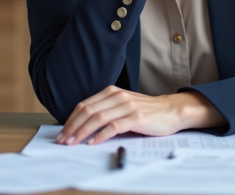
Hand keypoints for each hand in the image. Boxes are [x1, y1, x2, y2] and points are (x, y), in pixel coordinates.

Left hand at [55, 86, 225, 145]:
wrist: (171, 111)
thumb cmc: (146, 111)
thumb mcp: (123, 105)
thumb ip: (106, 110)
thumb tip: (83, 125)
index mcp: (112, 92)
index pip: (84, 105)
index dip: (71, 119)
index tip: (63, 132)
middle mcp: (118, 96)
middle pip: (88, 111)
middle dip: (73, 127)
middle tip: (64, 140)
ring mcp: (127, 106)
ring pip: (98, 118)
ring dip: (82, 132)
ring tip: (74, 142)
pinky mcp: (136, 118)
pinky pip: (114, 126)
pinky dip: (101, 135)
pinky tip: (93, 142)